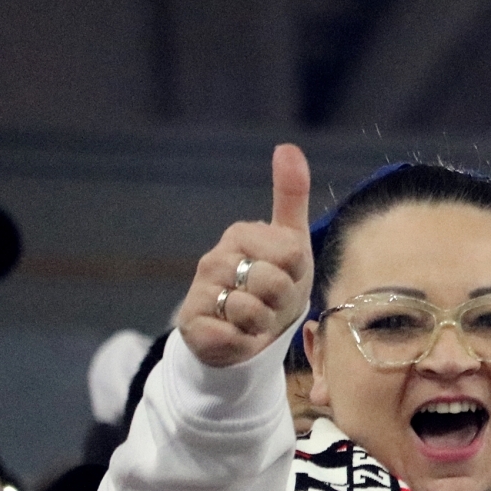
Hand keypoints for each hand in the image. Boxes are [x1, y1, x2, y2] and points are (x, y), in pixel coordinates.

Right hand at [179, 144, 312, 367]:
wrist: (246, 335)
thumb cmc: (276, 287)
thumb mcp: (291, 244)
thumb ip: (291, 197)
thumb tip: (288, 147)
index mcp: (242, 235)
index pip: (292, 253)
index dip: (298, 274)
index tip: (287, 277)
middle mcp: (215, 259)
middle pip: (273, 282)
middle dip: (282, 301)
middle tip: (272, 303)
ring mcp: (200, 292)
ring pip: (252, 311)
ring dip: (263, 324)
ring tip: (254, 321)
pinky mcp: (192, 326)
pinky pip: (233, 336)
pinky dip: (243, 343)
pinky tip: (238, 337)